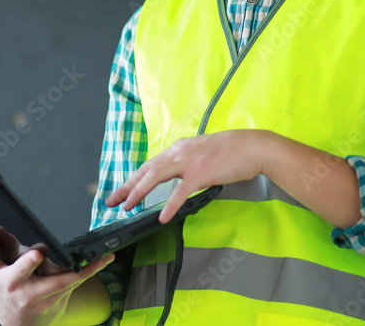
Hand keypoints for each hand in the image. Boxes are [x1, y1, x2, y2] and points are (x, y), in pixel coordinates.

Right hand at [0, 223, 113, 325]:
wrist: (17, 324)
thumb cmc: (2, 292)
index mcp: (12, 282)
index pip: (20, 271)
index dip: (29, 262)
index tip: (38, 253)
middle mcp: (32, 293)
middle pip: (53, 279)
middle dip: (70, 271)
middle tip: (79, 257)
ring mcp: (50, 299)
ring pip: (70, 280)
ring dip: (87, 268)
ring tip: (106, 255)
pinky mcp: (62, 300)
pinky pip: (77, 282)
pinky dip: (91, 270)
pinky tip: (106, 259)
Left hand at [105, 130, 268, 222]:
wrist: (253, 146)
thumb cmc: (232, 151)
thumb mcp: (202, 151)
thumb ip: (187, 161)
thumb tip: (177, 176)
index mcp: (179, 148)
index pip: (149, 164)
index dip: (132, 178)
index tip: (120, 191)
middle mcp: (179, 152)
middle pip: (146, 170)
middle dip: (127, 186)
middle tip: (112, 201)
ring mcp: (189, 162)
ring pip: (156, 176)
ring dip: (139, 192)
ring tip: (128, 207)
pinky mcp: (202, 173)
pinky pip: (181, 192)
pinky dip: (170, 205)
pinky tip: (162, 217)